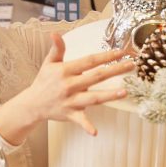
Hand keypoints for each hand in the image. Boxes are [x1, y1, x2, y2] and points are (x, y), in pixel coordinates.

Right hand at [0, 33, 133, 143]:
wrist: (33, 104)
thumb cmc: (44, 81)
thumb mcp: (49, 63)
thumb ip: (57, 48)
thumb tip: (55, 33)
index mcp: (66, 70)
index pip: (89, 61)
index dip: (105, 56)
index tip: (121, 52)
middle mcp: (69, 84)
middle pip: (96, 76)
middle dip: (115, 70)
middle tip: (132, 65)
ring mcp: (71, 100)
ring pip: (93, 97)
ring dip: (109, 95)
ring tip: (125, 91)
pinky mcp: (70, 114)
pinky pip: (80, 120)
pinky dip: (86, 126)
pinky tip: (95, 132)